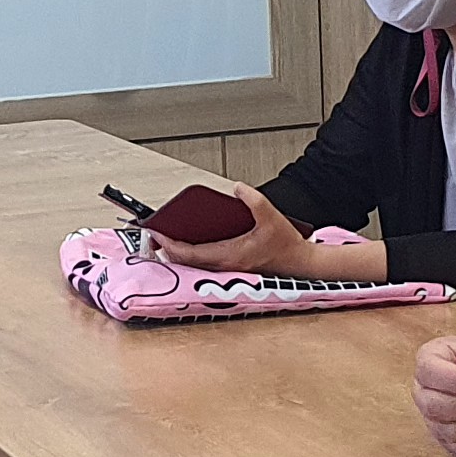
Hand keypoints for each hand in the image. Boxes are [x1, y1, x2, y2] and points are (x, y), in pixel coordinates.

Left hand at [162, 184, 316, 276]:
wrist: (300, 264)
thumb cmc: (286, 246)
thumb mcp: (271, 217)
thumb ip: (254, 200)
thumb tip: (237, 188)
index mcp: (229, 255)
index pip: (189, 253)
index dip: (170, 244)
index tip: (157, 233)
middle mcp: (225, 265)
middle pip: (186, 261)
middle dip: (168, 249)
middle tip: (155, 234)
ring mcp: (227, 268)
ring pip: (194, 263)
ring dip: (179, 253)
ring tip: (166, 237)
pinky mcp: (232, 266)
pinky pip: (204, 262)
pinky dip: (192, 254)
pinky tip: (189, 241)